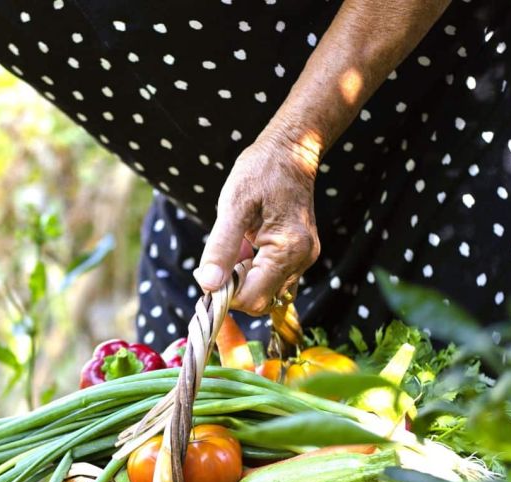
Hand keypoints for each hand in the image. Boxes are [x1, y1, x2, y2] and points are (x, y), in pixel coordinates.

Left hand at [195, 130, 320, 314]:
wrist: (289, 151)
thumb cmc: (260, 172)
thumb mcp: (233, 206)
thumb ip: (221, 248)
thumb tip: (208, 285)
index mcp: (288, 249)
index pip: (252, 298)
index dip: (225, 294)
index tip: (206, 274)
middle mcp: (302, 260)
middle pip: (260, 300)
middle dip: (233, 287)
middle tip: (217, 260)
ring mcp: (304, 259)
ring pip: (266, 292)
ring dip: (242, 279)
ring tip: (235, 245)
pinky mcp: (300, 255)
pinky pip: (272, 278)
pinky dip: (253, 271)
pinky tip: (246, 246)